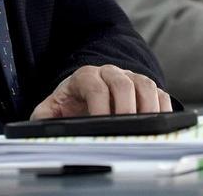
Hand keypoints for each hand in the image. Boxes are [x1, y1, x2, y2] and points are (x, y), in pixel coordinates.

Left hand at [30, 65, 172, 118]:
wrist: (84, 98)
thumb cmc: (68, 106)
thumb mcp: (50, 111)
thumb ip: (43, 117)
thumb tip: (40, 128)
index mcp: (85, 76)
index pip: (95, 86)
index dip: (99, 106)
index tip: (101, 125)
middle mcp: (109, 73)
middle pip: (123, 83)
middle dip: (125, 107)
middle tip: (126, 129)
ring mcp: (129, 78)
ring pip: (144, 84)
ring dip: (147, 106)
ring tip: (145, 128)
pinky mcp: (144, 88)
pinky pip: (159, 92)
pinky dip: (162, 107)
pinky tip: (159, 123)